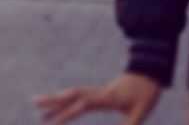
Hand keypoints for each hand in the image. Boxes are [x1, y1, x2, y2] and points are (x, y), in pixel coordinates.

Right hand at [34, 73, 160, 124]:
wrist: (153, 69)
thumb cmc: (147, 91)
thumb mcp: (141, 112)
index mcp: (107, 97)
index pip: (83, 104)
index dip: (67, 113)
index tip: (50, 124)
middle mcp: (101, 92)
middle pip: (73, 94)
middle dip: (54, 100)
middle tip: (34, 103)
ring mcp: (101, 90)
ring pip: (76, 93)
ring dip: (58, 100)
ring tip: (41, 109)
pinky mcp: (103, 91)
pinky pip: (81, 95)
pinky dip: (69, 100)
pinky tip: (63, 106)